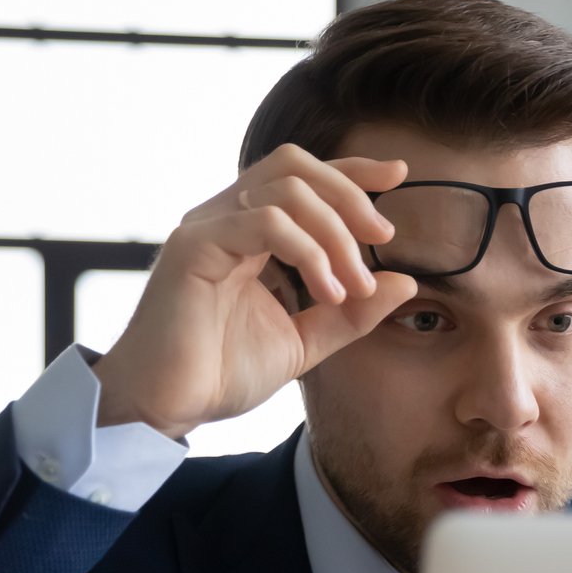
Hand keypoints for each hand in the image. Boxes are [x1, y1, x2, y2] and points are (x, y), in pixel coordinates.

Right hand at [92, 145, 418, 436]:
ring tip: (351, 286)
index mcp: (246, 232)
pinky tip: (326, 291)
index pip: (301, 177)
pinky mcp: (195, 245)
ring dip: (334, 234)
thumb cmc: (219, 373)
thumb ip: (350, 312)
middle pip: (295, 165)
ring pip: (286, 190)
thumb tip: (405, 281)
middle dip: (349, 193)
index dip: (351, 169)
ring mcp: (207, 227)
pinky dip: (308, 252)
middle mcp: (224, 218)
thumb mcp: (303, 341)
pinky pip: (264, 222)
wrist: (166, 407)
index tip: (398, 175)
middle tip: (383, 235)